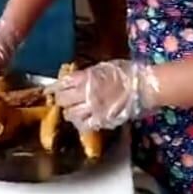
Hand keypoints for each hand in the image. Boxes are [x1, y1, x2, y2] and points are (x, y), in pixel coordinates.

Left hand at [46, 61, 160, 130]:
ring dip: (69, 112)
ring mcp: (93, 109)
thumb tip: (73, 79)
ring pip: (70, 115)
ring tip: (73, 111)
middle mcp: (86, 94)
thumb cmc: (126, 72)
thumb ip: (86, 75)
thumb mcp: (102, 68)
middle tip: (64, 100)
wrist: (143, 86)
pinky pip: (84, 125)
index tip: (49, 91)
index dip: (53, 88)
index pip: (62, 84)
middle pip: (62, 100)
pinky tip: (82, 120)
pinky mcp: (101, 120)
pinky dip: (80, 123)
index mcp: (86, 78)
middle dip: (61, 100)